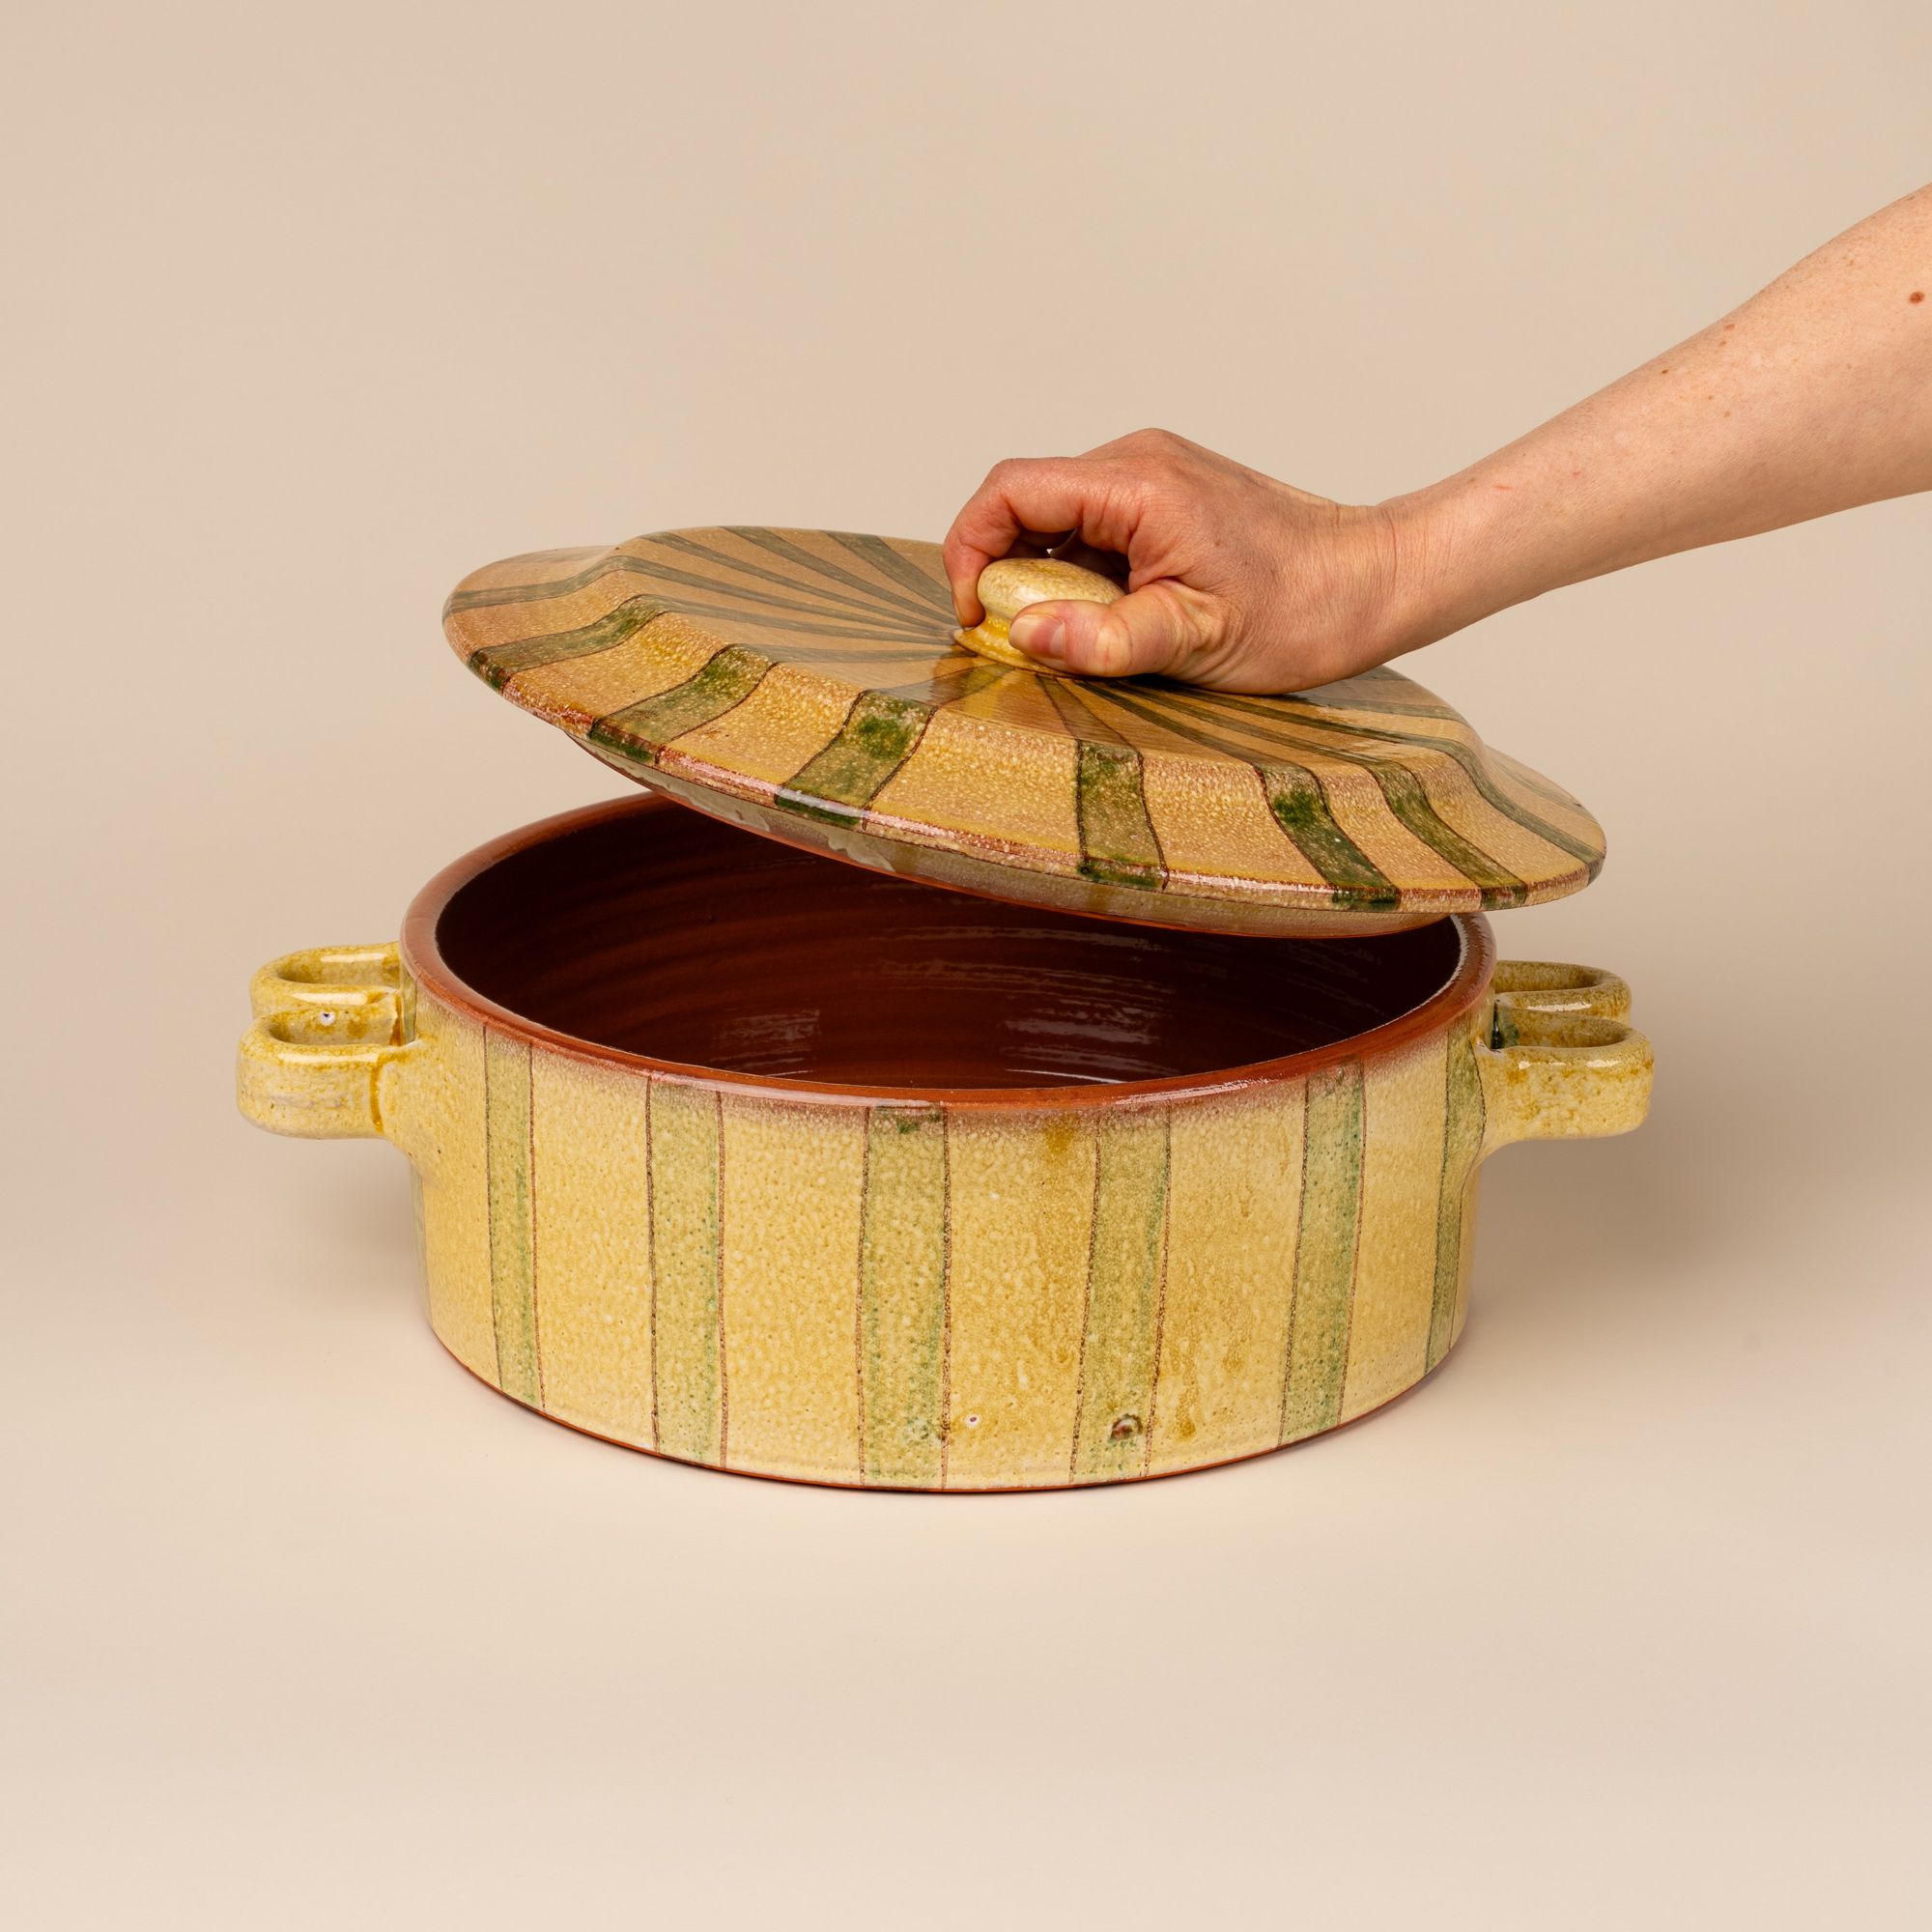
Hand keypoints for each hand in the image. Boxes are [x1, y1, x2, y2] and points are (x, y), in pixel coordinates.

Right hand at [942, 429, 1415, 692]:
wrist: (1376, 579)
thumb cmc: (1303, 611)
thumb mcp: (1198, 641)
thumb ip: (1106, 638)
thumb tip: (1024, 634)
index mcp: (1138, 485)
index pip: (1010, 490)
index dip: (971, 551)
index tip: (978, 616)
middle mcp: (1139, 460)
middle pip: (1025, 500)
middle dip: (1004, 569)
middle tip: (1023, 638)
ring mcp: (1154, 472)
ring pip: (1057, 514)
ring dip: (1043, 574)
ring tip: (1075, 633)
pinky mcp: (1169, 494)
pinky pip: (1093, 524)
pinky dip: (1078, 570)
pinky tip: (1110, 615)